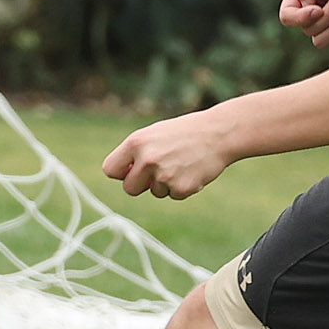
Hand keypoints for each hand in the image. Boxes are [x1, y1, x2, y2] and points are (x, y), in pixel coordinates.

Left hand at [101, 109, 234, 200]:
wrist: (218, 133)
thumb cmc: (183, 133)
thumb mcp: (153, 135)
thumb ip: (135, 154)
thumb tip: (123, 177)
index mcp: (136, 143)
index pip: (110, 169)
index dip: (121, 173)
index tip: (130, 171)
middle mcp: (147, 159)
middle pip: (129, 188)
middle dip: (141, 184)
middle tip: (159, 169)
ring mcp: (164, 175)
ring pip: (155, 192)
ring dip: (165, 183)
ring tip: (181, 163)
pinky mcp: (181, 188)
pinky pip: (173, 195)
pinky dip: (181, 187)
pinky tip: (191, 170)